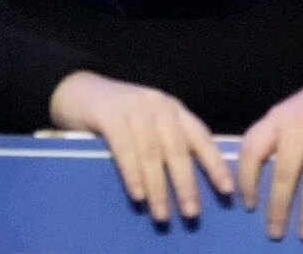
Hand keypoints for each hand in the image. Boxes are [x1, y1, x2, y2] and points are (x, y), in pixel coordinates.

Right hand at [50, 70, 232, 222]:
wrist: (75, 88)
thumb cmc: (117, 113)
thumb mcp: (149, 122)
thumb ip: (167, 141)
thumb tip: (190, 183)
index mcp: (172, 108)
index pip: (200, 136)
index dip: (215, 164)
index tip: (227, 191)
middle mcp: (157, 104)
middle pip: (177, 149)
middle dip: (185, 184)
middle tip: (191, 213)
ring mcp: (132, 107)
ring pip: (151, 153)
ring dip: (158, 187)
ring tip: (162, 214)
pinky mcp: (108, 114)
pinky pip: (124, 149)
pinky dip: (132, 175)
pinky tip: (138, 195)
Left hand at [237, 51, 302, 240]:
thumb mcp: (287, 115)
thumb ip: (272, 141)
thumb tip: (250, 181)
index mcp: (276, 117)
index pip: (253, 148)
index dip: (247, 178)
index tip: (248, 206)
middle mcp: (299, 121)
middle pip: (284, 169)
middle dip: (278, 205)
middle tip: (274, 232)